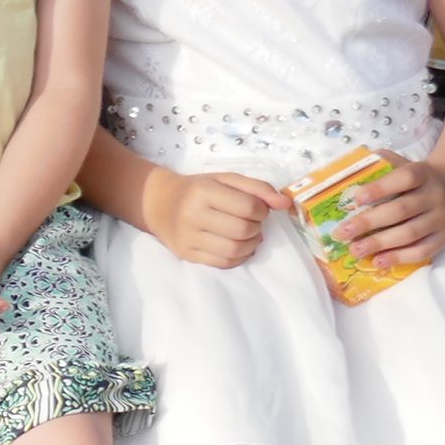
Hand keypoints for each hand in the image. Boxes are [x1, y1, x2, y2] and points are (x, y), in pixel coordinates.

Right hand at [141, 169, 288, 269]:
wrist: (159, 203)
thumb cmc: (198, 189)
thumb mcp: (226, 180)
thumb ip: (258, 188)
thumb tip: (285, 204)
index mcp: (203, 191)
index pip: (249, 207)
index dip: (262, 209)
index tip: (257, 208)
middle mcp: (192, 215)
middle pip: (243, 230)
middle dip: (256, 228)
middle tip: (252, 222)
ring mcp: (188, 238)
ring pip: (234, 250)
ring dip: (250, 244)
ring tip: (247, 235)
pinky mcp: (187, 254)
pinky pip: (223, 263)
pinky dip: (239, 257)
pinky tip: (238, 246)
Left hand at [335, 152, 444, 266]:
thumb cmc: (415, 180)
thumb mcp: (402, 165)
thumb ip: (379, 165)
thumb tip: (346, 175)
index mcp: (422, 173)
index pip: (404, 178)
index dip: (380, 188)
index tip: (356, 199)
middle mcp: (434, 196)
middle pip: (401, 210)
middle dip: (369, 222)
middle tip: (343, 232)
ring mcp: (441, 218)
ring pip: (410, 233)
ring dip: (380, 243)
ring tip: (354, 250)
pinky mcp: (444, 237)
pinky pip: (422, 251)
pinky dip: (399, 257)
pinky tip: (377, 261)